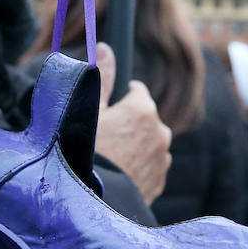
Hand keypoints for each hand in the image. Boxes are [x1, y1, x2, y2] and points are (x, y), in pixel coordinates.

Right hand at [95, 43, 171, 203]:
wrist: (92, 201)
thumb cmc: (85, 152)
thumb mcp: (86, 110)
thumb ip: (99, 77)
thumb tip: (105, 47)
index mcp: (144, 110)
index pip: (137, 90)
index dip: (119, 98)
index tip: (105, 109)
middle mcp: (161, 132)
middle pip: (145, 118)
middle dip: (129, 124)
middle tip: (103, 138)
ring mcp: (163, 160)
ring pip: (149, 144)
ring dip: (135, 147)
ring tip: (110, 160)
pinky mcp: (160, 183)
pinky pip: (150, 168)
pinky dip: (138, 168)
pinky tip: (117, 175)